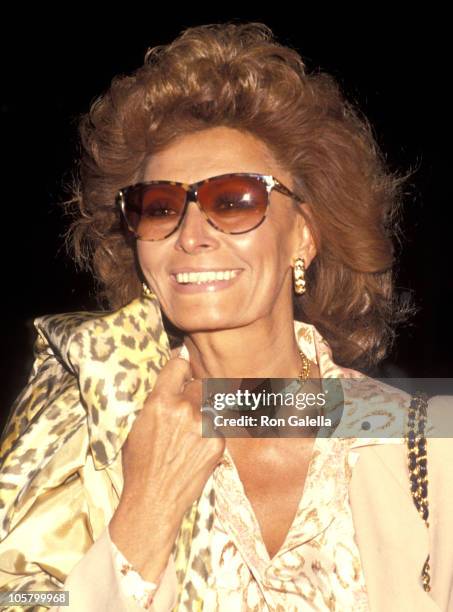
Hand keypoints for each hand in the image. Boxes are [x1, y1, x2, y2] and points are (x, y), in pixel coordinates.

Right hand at [109, 356, 224, 580]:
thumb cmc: (139, 465)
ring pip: (211, 406)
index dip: (181, 367)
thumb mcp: (136, 426)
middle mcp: (185, 409)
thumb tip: (168, 382)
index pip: (179, 365)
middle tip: (188, 405)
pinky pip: (217, 427)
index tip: (183, 370)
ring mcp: (204, 425)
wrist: (154, 500)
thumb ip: (155, 401)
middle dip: (195, 391)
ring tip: (191, 433)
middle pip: (201, 383)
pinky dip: (210, 433)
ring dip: (204, 413)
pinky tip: (196, 449)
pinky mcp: (218, 442)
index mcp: (161, 401)